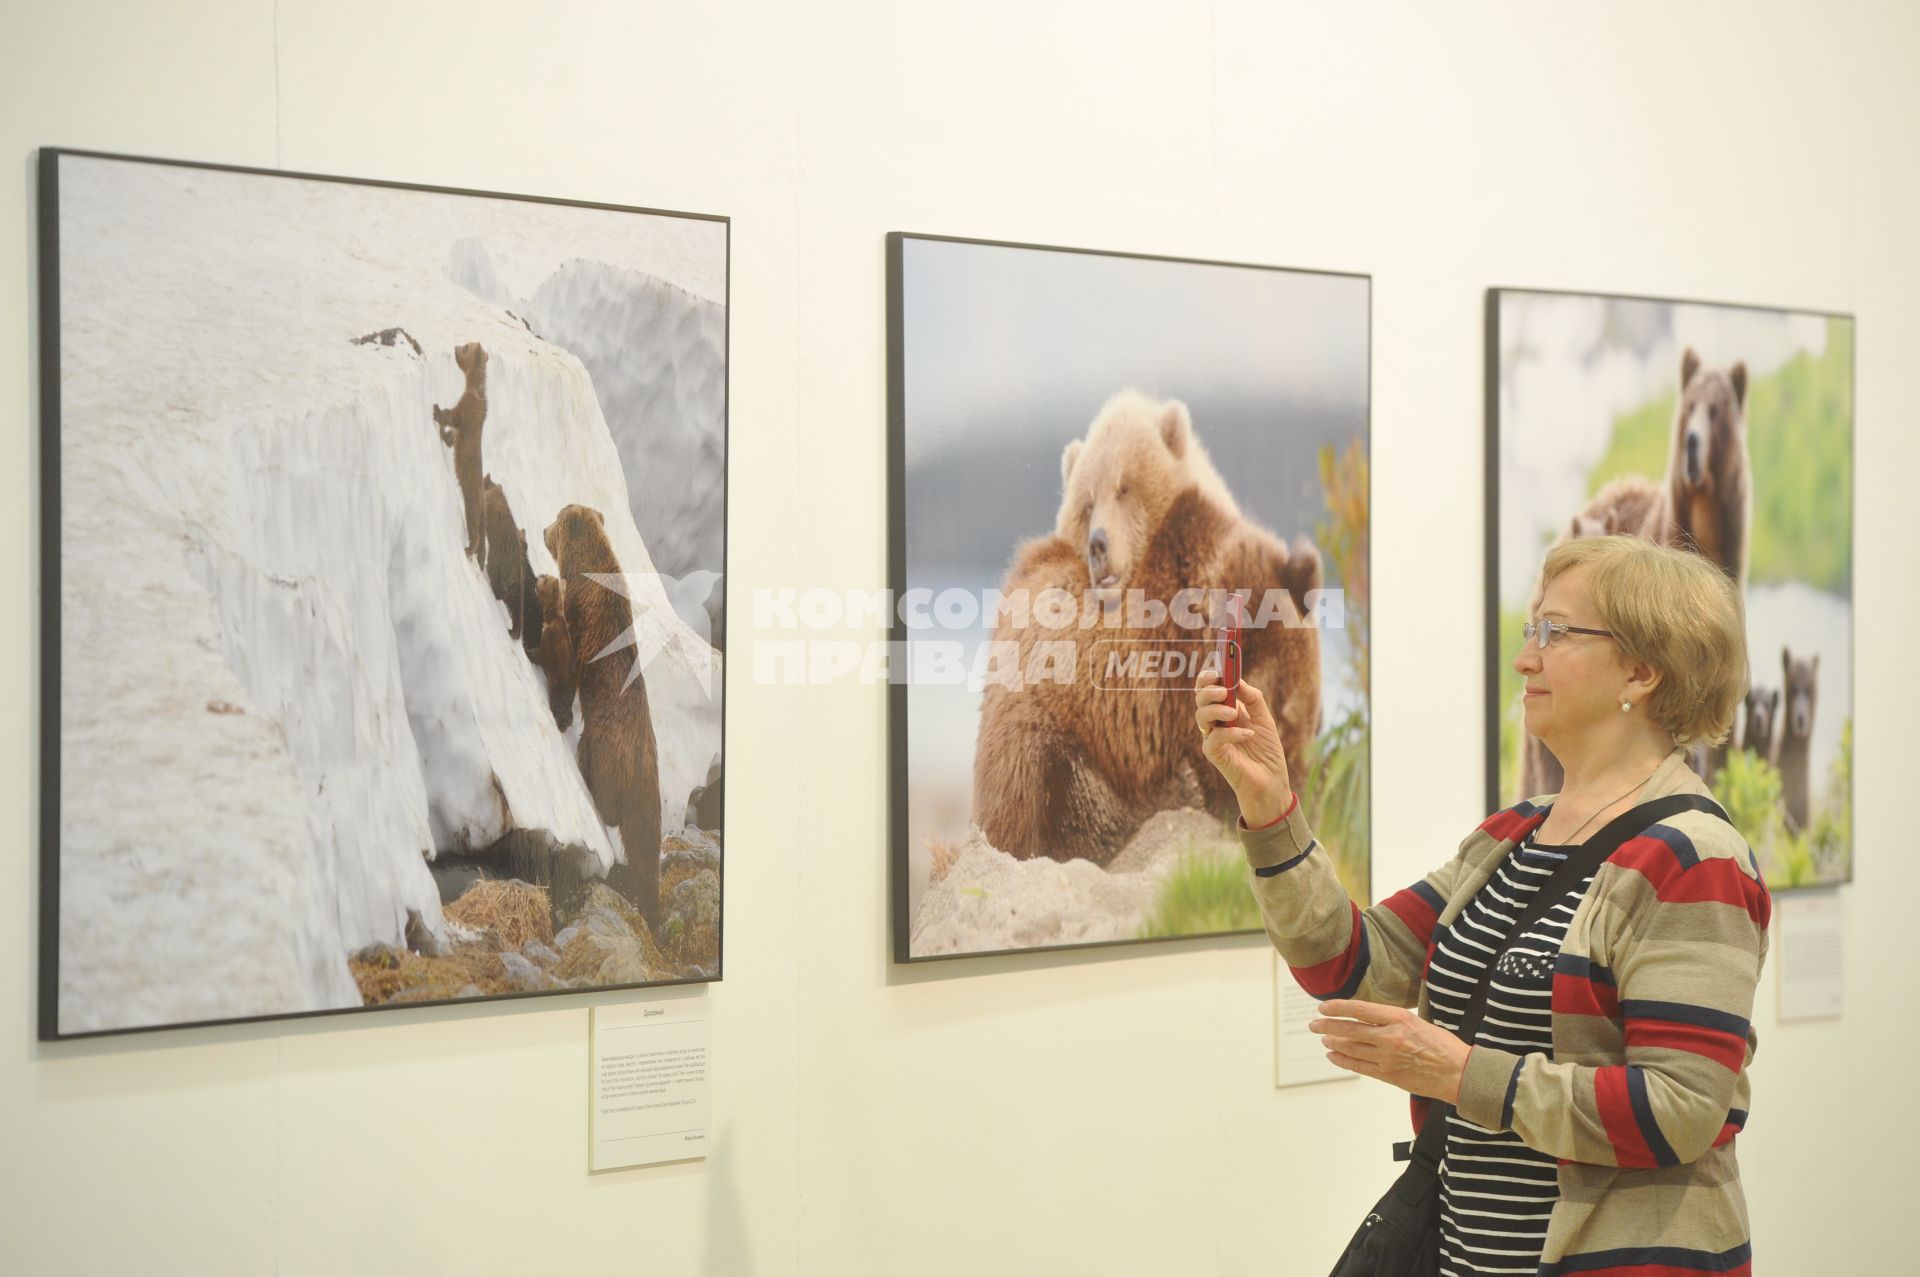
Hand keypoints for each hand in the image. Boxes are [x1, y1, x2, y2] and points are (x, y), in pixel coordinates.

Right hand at [1194, 670, 1292, 825]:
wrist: (1271, 782)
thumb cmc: (1267, 752)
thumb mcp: (1265, 719)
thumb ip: (1253, 699)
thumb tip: (1238, 680)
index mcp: (1226, 710)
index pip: (1209, 689)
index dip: (1209, 677)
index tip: (1218, 668)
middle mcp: (1216, 722)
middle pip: (1201, 699)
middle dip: (1209, 690)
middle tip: (1223, 689)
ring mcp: (1213, 738)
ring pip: (1201, 716)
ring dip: (1216, 709)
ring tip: (1234, 712)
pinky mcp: (1214, 754)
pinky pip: (1214, 738)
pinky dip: (1230, 733)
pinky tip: (1247, 734)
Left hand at [1310, 1000, 1472, 1102]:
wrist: (1459, 1073)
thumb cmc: (1443, 1045)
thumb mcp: (1418, 1021)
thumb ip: (1392, 1020)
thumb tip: (1367, 1016)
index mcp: (1399, 1018)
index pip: (1359, 1009)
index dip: (1337, 1008)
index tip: (1323, 1006)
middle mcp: (1390, 1036)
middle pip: (1350, 1029)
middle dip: (1328, 1026)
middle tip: (1314, 1024)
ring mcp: (1388, 1058)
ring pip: (1351, 1048)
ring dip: (1334, 1043)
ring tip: (1324, 1039)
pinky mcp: (1388, 1075)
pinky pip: (1359, 1066)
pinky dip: (1343, 1060)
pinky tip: (1333, 1056)